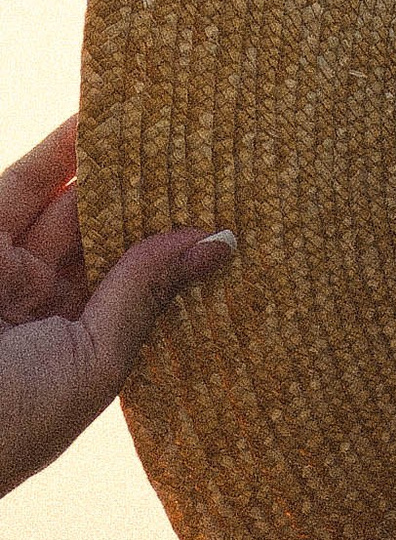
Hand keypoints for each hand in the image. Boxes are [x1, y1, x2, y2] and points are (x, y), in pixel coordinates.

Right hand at [0, 119, 232, 498]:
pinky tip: (100, 120)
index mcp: (81, 345)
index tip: (230, 211)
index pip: (139, 284)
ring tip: (169, 126)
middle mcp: (45, 301)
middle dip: (154, 201)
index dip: (178, 248)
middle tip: (213, 157)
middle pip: (107, 237)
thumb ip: (146, 293)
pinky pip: (25, 185)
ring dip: (113, 166)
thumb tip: (220, 243)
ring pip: (68, 204)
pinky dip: (60, 153)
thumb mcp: (97, 358)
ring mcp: (10, 266)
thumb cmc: (16, 419)